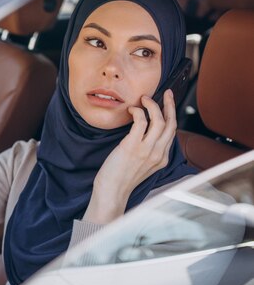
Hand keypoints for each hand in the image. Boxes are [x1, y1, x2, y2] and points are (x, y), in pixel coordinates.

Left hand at [83, 89, 176, 223]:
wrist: (112, 192)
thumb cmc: (121, 178)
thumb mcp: (141, 165)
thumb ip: (148, 151)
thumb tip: (143, 131)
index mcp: (162, 158)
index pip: (173, 131)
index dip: (171, 114)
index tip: (168, 102)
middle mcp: (158, 153)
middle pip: (171, 123)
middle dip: (170, 104)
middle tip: (165, 93)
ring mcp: (146, 150)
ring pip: (159, 120)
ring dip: (152, 105)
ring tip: (143, 99)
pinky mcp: (132, 147)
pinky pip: (141, 122)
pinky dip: (138, 112)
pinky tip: (131, 110)